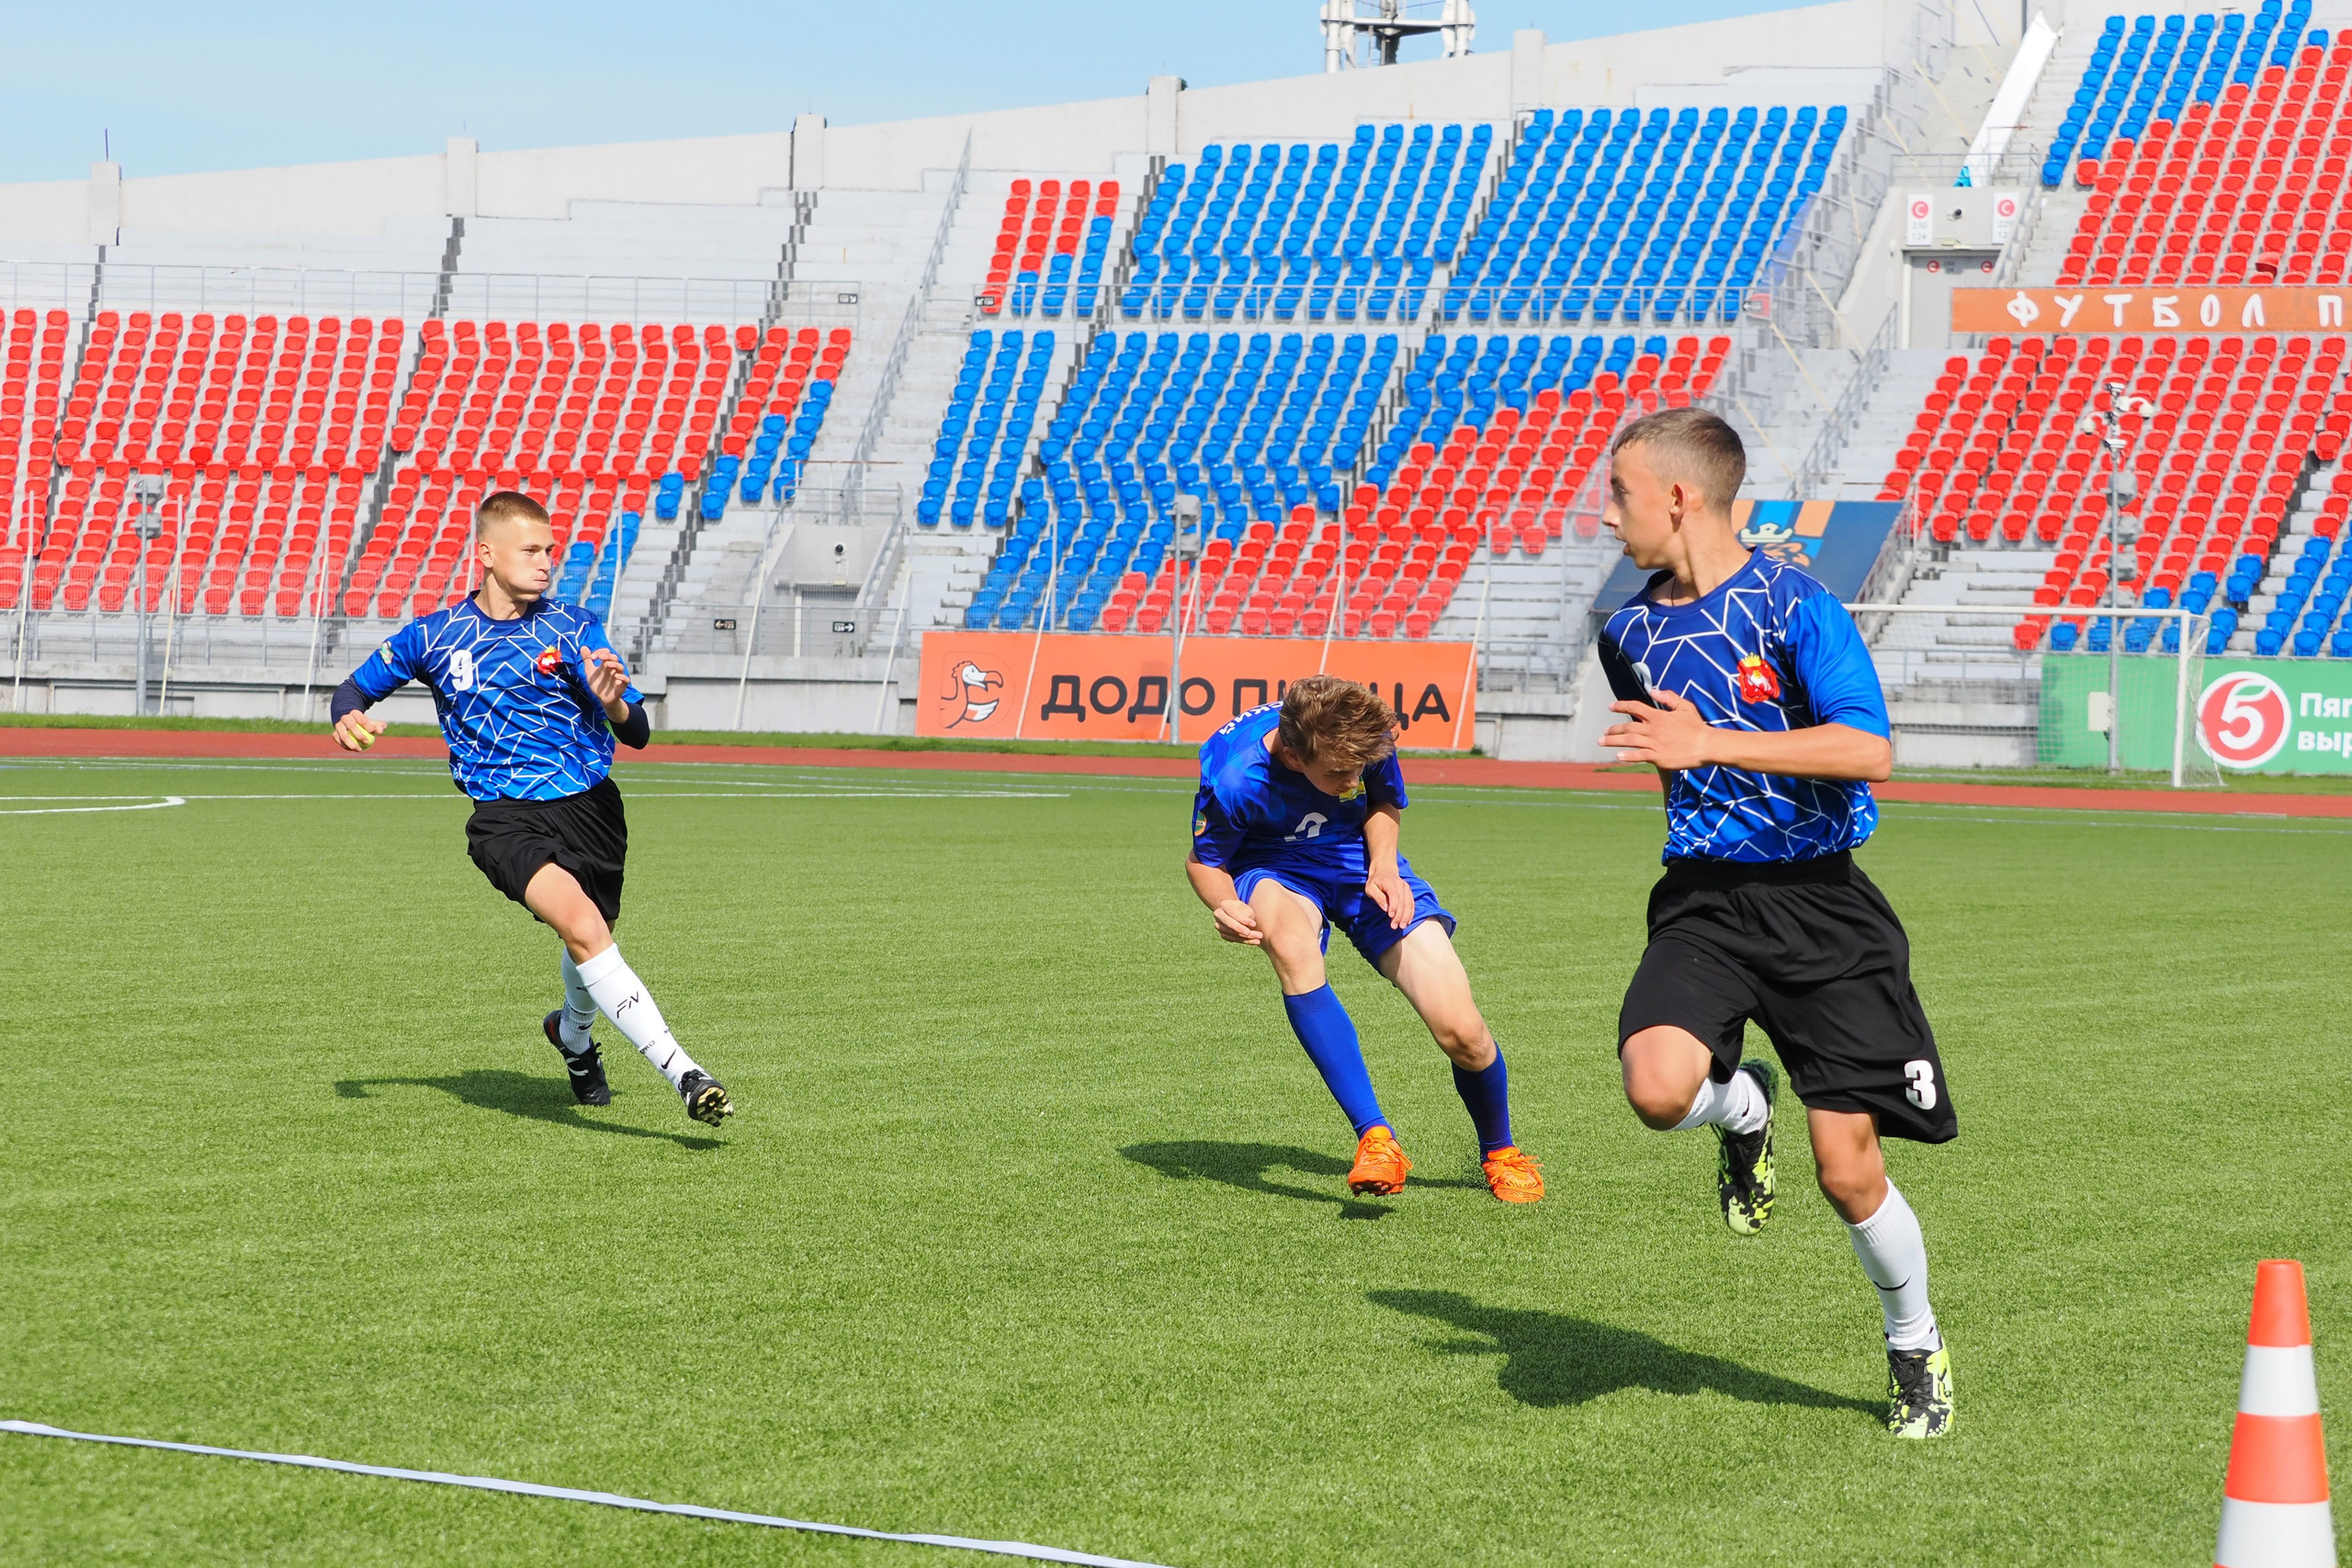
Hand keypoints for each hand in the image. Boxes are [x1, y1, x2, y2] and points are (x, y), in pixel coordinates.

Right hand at [332, 711, 386, 751]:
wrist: (350, 722)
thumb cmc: (364, 724)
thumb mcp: (373, 723)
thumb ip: (380, 726)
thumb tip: (380, 732)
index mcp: (354, 713)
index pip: (361, 718)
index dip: (367, 725)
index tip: (373, 732)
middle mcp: (345, 718)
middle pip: (351, 725)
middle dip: (359, 734)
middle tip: (367, 742)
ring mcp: (338, 725)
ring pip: (343, 735)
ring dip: (351, 743)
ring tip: (360, 749)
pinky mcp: (335, 733)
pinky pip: (339, 741)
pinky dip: (346, 746)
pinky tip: (354, 750)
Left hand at [584, 648, 630, 715]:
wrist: (602, 699)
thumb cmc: (597, 684)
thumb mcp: (590, 671)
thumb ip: (587, 659)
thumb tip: (583, 646)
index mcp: (606, 663)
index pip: (606, 653)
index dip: (600, 652)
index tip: (592, 657)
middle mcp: (613, 668)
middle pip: (614, 658)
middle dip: (608, 656)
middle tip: (600, 657)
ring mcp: (618, 676)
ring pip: (620, 667)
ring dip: (614, 664)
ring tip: (607, 665)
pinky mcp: (622, 685)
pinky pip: (625, 679)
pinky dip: (622, 677)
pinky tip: (616, 676)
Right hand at [1212, 899, 1262, 944]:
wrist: (1234, 913)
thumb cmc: (1242, 909)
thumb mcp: (1245, 908)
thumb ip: (1247, 914)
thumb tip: (1249, 926)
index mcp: (1224, 905)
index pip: (1233, 912)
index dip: (1243, 919)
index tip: (1254, 924)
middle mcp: (1219, 915)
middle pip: (1229, 923)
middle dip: (1240, 929)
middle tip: (1250, 933)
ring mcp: (1219, 926)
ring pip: (1233, 933)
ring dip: (1247, 937)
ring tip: (1259, 938)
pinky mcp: (1223, 934)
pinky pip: (1234, 939)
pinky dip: (1245, 941)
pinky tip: (1255, 941)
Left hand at [1364, 862, 1411, 928]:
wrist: (1385, 869)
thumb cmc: (1375, 881)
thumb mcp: (1370, 887)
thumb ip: (1377, 897)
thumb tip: (1385, 908)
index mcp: (1390, 883)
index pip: (1394, 895)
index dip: (1394, 906)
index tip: (1390, 916)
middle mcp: (1401, 885)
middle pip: (1403, 902)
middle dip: (1399, 915)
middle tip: (1394, 926)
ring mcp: (1406, 888)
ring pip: (1409, 904)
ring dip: (1406, 916)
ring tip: (1402, 926)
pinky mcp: (1409, 892)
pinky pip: (1412, 903)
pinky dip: (1411, 913)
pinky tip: (1408, 921)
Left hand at [1601, 688, 1718, 771]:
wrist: (1706, 745)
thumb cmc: (1696, 726)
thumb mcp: (1685, 707)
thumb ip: (1669, 697)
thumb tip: (1653, 690)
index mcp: (1658, 716)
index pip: (1635, 708)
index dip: (1621, 706)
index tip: (1610, 706)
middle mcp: (1653, 729)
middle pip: (1627, 727)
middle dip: (1613, 729)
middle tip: (1604, 732)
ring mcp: (1655, 744)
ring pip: (1629, 741)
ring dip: (1613, 741)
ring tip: (1602, 742)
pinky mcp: (1658, 757)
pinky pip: (1639, 756)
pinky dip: (1628, 756)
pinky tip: (1618, 756)